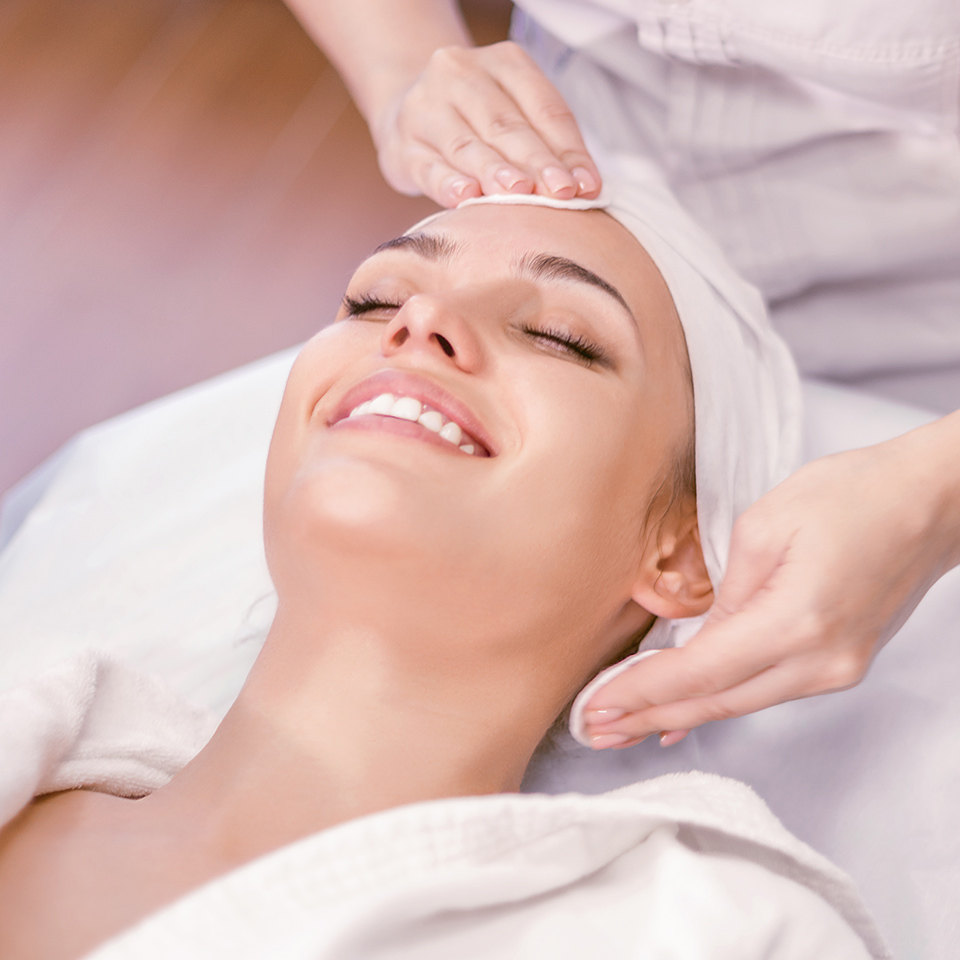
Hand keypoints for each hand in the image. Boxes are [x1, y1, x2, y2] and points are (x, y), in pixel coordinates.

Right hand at [371, 41, 601, 207]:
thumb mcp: (515, 118)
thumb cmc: (476, 123)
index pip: (543, 107)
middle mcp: (459, 74)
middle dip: (537, 162)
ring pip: (467, 145)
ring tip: (520, 194)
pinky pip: (428, 166)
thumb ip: (548, 147)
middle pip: (506, 125)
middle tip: (560, 192)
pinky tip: (466, 198)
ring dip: (495, 172)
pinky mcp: (402, 145)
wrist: (407, 117)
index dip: (568, 149)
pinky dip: (449, 184)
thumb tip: (587, 187)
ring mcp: (425, 108)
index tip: (586, 186)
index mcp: (502, 62)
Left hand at [583, 426, 959, 748]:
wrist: (929, 502)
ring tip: (622, 727)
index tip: (595, 706)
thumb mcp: (765, 526)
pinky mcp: (838, 665)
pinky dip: (716, 703)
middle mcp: (818, 663)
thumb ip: (724, 591)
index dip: (640, 693)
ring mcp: (834, 670)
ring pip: (737, 704)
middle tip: (594, 729)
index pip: (697, 672)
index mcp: (794, 623)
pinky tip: (680, 721)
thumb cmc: (852, 496)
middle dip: (647, 718)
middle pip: (714, 702)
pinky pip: (764, 693)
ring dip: (676, 716)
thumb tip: (700, 636)